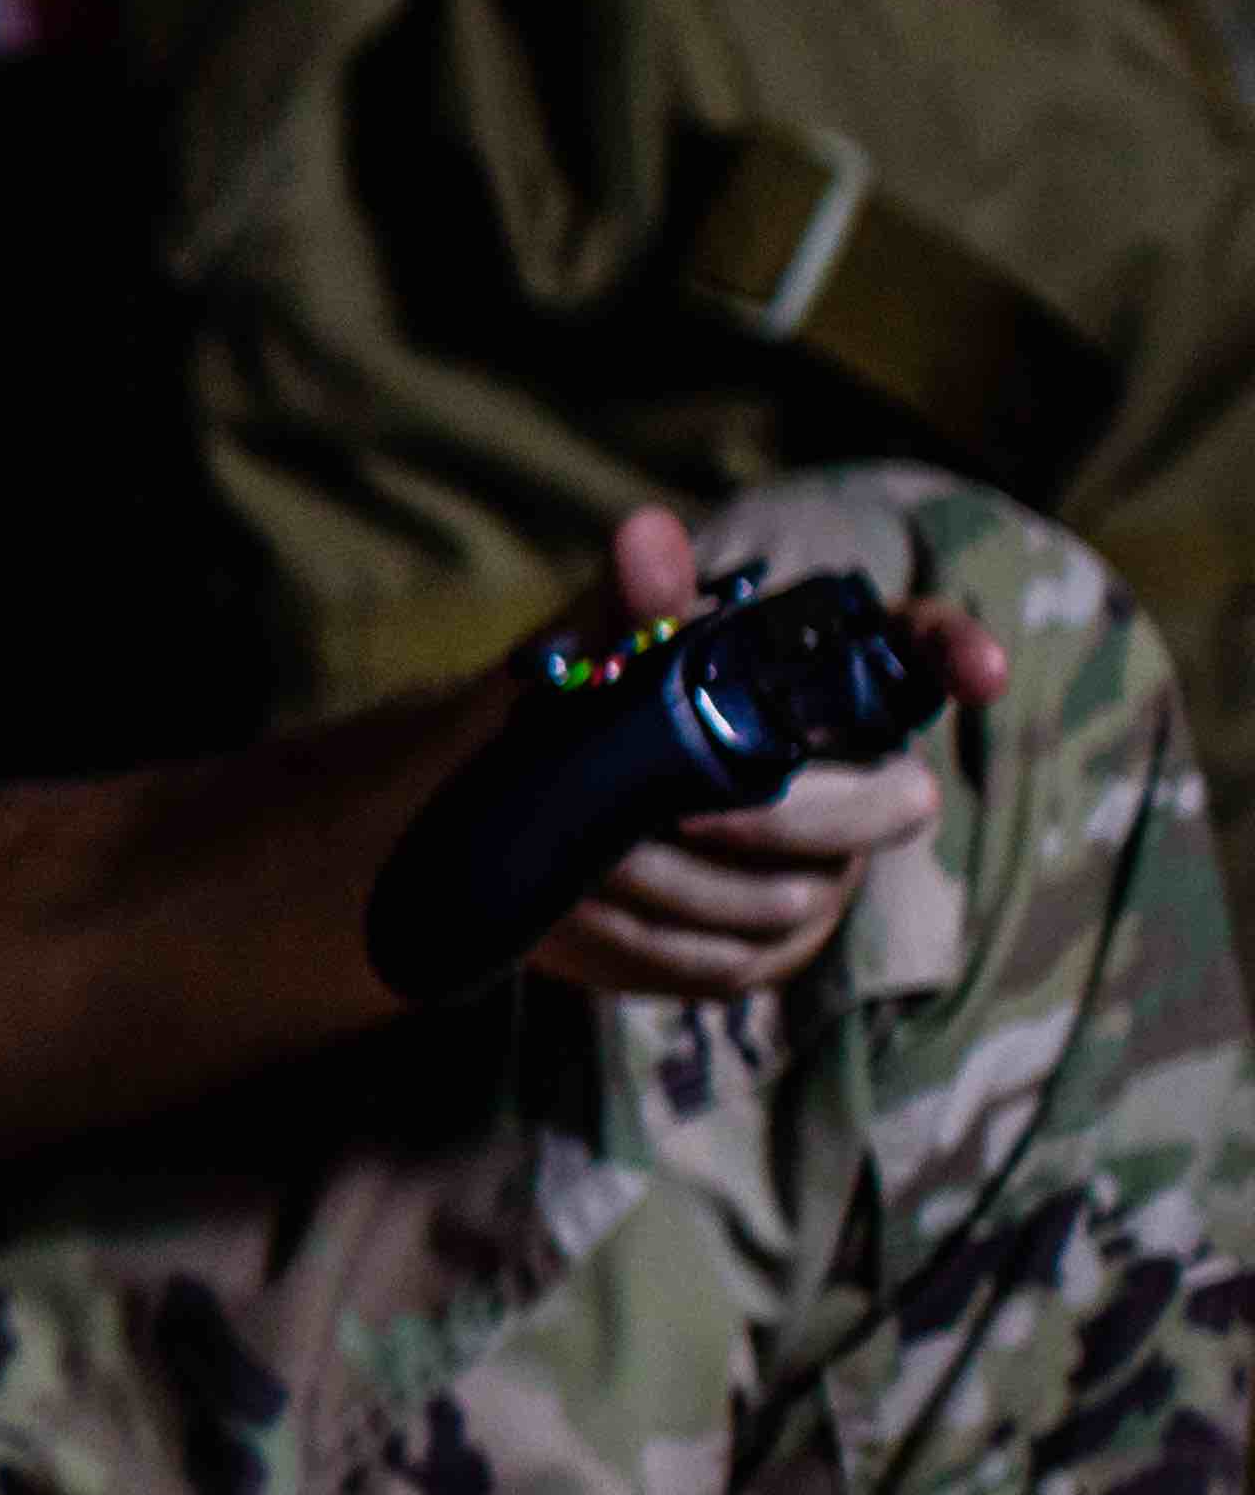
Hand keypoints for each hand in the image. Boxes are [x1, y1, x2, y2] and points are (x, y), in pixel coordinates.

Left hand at [522, 506, 1011, 1001]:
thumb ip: (634, 606)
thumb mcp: (596, 657)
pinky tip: (582, 910)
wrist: (516, 812)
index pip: (919, 653)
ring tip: (593, 859)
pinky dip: (645, 937)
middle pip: (887, 805)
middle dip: (778, 818)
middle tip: (675, 815)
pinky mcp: (760, 946)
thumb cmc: (583, 711)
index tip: (978, 673)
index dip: (956, 655)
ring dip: (682, 883)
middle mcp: (850, 780)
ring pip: (793, 894)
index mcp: (824, 685)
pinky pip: (729, 958)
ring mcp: (817, 870)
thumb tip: (644, 536)